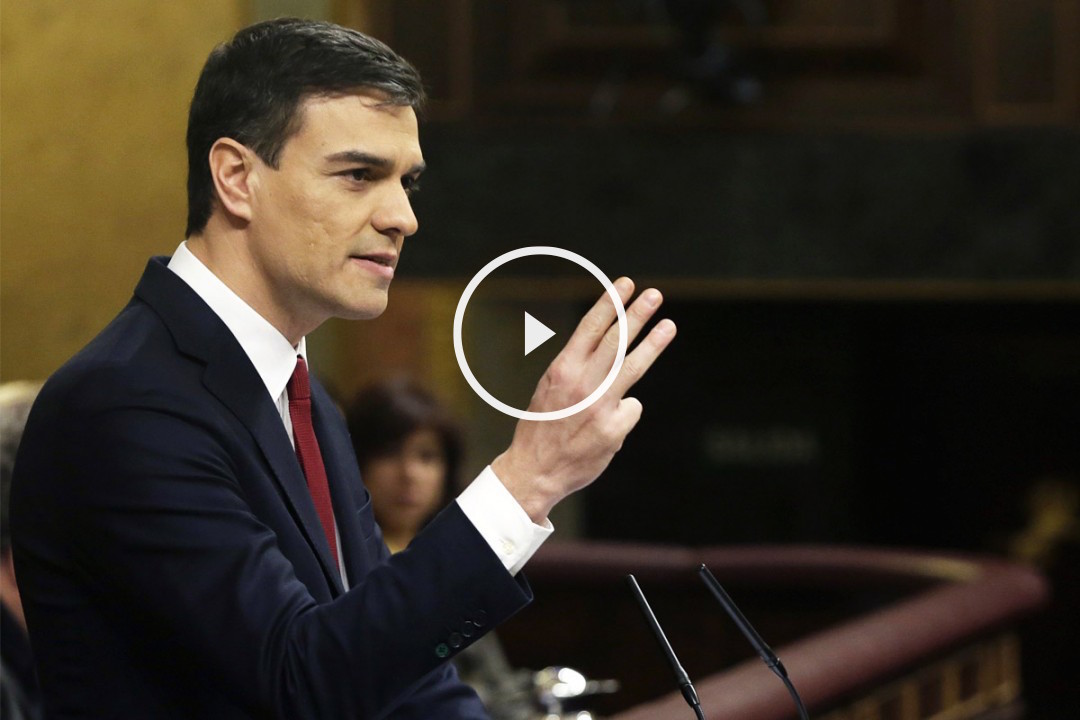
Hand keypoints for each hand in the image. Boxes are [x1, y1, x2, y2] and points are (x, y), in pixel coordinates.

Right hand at [492, 277, 675, 522]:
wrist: (534, 471)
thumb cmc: (543, 427)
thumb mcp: (551, 388)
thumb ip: (578, 368)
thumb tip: (609, 348)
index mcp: (562, 369)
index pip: (590, 328)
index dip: (610, 304)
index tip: (625, 284)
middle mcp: (582, 384)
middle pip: (616, 341)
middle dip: (637, 314)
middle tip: (654, 294)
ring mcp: (600, 406)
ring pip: (632, 367)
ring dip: (652, 343)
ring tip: (669, 325)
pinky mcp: (614, 429)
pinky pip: (631, 409)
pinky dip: (623, 413)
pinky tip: (607, 426)